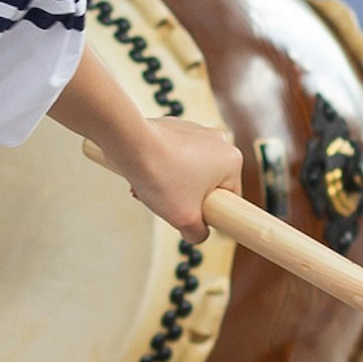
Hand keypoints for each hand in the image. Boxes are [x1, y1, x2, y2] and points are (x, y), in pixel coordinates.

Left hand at [94, 117, 244, 243]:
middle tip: (166, 204)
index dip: (212, 214)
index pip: (230, 199)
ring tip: (150, 190)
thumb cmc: (162, 179)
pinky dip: (162, 167)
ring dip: (170, 185)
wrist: (130, 144)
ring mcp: (197, 131)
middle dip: (185, 199)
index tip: (191, 217)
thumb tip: (197, 233)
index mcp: (232, 161)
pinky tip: (144, 174)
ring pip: (188, 171)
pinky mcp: (176, 127)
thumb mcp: (185, 220)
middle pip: (207, 185)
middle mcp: (219, 141)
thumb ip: (198, 234)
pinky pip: (174, 156)